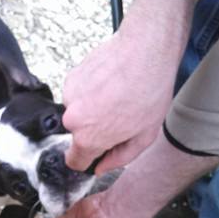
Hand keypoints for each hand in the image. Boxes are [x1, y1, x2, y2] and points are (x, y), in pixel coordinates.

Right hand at [62, 0, 200, 173]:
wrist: (145, 51)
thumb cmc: (149, 91)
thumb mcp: (145, 136)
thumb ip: (120, 158)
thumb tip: (101, 166)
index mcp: (89, 138)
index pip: (74, 161)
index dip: (87, 159)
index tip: (97, 152)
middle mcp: (72, 119)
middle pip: (78, 133)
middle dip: (95, 129)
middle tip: (120, 115)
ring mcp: (69, 96)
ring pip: (78, 111)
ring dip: (93, 107)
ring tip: (117, 95)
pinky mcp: (71, 77)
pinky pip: (78, 93)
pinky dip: (90, 90)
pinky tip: (109, 82)